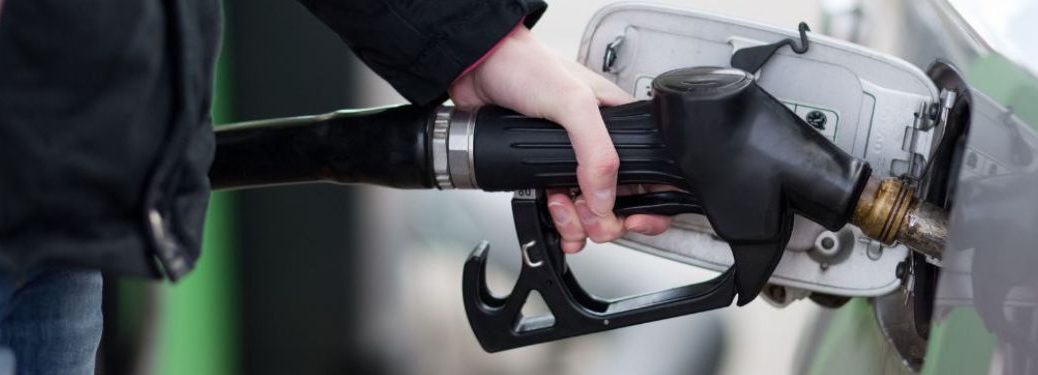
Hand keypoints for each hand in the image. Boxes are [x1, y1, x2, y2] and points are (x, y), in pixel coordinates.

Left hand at [449, 25, 671, 252]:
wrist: (480, 68)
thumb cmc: (528, 66)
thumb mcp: (573, 102)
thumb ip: (596, 151)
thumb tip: (604, 198)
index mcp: (620, 126)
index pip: (651, 174)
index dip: (648, 205)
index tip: (632, 218)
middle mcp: (599, 147)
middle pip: (621, 205)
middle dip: (605, 220)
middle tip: (586, 214)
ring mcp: (573, 163)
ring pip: (591, 214)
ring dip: (577, 223)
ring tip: (560, 205)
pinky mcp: (544, 173)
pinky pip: (562, 212)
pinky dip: (560, 222)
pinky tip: (550, 210)